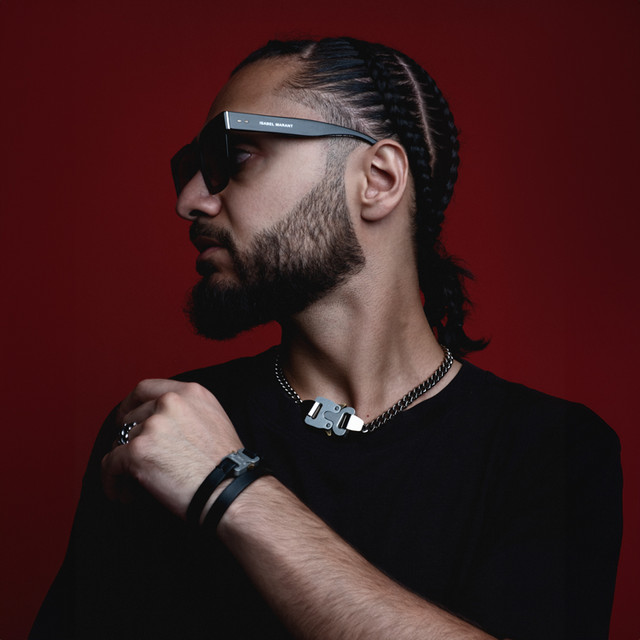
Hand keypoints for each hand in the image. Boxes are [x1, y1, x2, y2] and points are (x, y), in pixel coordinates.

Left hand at [101, 379, 242, 517]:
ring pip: (119, 443)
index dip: (129, 406)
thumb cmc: (227, 466)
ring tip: (135, 485)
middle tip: (136, 463)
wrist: (231, 490)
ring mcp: (152, 425)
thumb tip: (156, 423)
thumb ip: (185, 412)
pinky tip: (124, 495)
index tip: (125, 420)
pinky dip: (112, 483)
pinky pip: (109, 466)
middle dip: (129, 442)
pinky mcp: (137, 451)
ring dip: (123, 465)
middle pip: (130, 418)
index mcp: (190, 392)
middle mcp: (170, 402)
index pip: (145, 389)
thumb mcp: (212, 420)